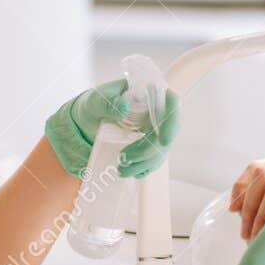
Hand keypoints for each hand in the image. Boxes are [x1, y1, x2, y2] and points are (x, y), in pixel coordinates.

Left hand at [44, 79, 181, 178]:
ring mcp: (157, 128)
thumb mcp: (96, 101)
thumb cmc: (96, 104)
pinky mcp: (151, 143)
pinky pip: (156, 157)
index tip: (164, 141)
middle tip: (124, 158)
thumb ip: (107, 103)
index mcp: (150, 93)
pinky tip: (133, 172)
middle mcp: (158, 111)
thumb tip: (124, 108)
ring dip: (145, 162)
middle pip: (168, 132)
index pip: (172, 102)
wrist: (91, 119)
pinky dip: (146, 167)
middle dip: (149, 150)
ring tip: (122, 169)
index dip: (173, 122)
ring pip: (162, 149)